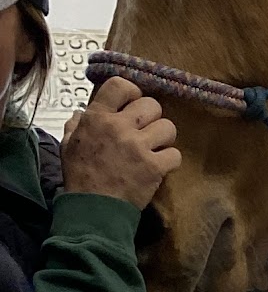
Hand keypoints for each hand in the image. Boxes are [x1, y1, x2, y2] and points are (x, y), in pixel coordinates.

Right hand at [62, 76, 180, 207]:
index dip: (133, 92)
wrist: (94, 206)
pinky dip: (171, 160)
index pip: (121, 85)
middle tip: (146, 130)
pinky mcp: (155, 166)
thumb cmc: (80, 175)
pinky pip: (175, 154)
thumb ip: (77, 125)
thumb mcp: (68, 143)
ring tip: (155, 147)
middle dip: (152, 117)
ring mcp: (139, 146)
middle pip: (152, 104)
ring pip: (168, 127)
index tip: (133, 104)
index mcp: (97, 117)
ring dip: (164, 137)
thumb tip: (82, 114)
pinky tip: (160, 165)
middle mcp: (119, 127)